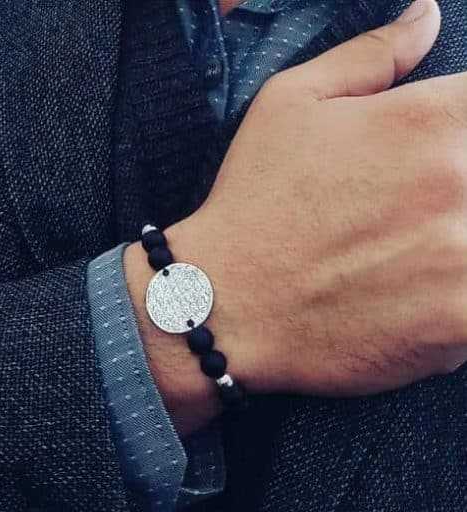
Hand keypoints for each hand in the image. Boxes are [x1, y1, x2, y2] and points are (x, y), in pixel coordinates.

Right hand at [125, 0, 466, 433]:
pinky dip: (451, 301)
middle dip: (449, 192)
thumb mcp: (287, 105)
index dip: (456, 132)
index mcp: (428, 121)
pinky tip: (407, 299)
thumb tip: (426, 16)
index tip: (435, 154)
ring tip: (399, 254)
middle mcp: (459, 183)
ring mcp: (463, 260)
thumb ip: (369, 57)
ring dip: (453, 246)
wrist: (223, 306)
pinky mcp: (457, 325)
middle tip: (402, 212)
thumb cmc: (251, 203)